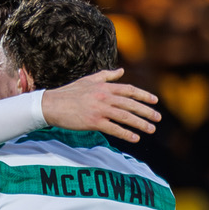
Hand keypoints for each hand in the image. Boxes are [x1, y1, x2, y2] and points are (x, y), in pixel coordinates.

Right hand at [39, 68, 160, 143]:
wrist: (51, 105)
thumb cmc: (68, 93)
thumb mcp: (88, 80)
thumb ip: (106, 76)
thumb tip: (122, 71)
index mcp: (104, 87)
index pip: (129, 90)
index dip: (144, 96)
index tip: (155, 102)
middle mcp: (104, 97)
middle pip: (131, 104)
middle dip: (146, 112)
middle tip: (158, 118)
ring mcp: (100, 110)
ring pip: (125, 117)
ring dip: (140, 123)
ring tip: (151, 130)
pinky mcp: (93, 122)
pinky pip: (114, 128)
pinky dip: (125, 133)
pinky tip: (135, 138)